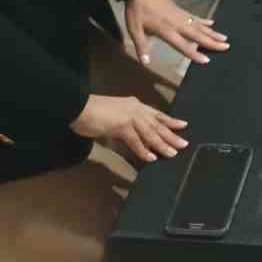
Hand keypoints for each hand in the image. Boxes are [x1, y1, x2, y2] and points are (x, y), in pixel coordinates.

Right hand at [71, 94, 189, 162]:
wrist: (77, 106)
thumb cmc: (92, 112)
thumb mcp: (114, 115)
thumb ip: (125, 125)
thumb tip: (133, 137)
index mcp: (134, 104)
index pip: (156, 114)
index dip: (170, 120)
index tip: (183, 125)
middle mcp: (135, 109)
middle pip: (157, 124)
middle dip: (171, 134)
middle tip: (185, 143)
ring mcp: (129, 117)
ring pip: (150, 133)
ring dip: (162, 144)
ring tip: (173, 153)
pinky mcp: (121, 126)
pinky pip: (135, 141)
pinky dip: (143, 150)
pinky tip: (151, 157)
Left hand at [124, 0, 229, 67]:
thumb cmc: (137, 12)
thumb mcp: (135, 30)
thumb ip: (141, 46)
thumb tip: (146, 62)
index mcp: (167, 31)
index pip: (183, 45)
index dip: (194, 53)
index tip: (207, 60)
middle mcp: (178, 24)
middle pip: (198, 35)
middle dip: (212, 42)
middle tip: (226, 47)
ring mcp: (181, 16)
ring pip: (200, 26)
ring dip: (213, 32)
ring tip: (225, 38)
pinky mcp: (181, 10)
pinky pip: (196, 17)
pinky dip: (204, 21)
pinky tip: (212, 23)